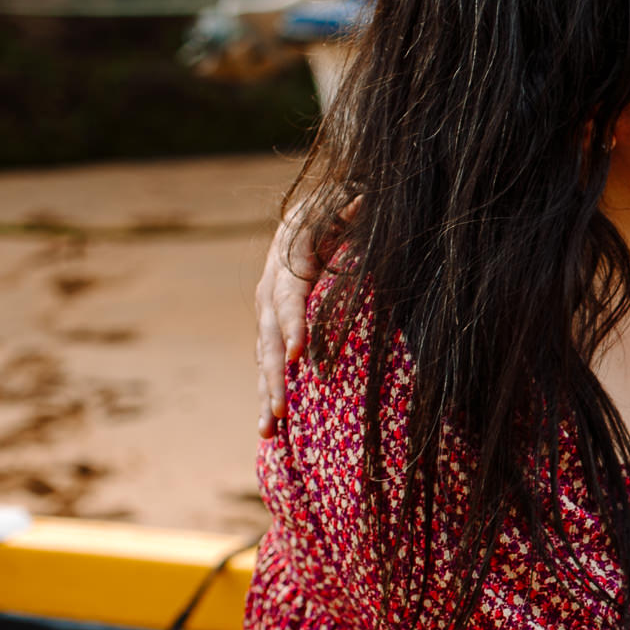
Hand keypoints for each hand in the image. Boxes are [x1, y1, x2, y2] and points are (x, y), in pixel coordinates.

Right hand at [255, 198, 351, 435]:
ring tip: (267, 431)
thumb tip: (364, 198)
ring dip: (265, 395)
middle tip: (279, 412)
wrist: (303, 221)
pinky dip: (267, 396)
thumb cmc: (330, 216)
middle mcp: (271, 294)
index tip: (301, 355)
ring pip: (264, 360)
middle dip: (275, 377)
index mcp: (288, 265)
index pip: (289, 300)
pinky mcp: (272, 333)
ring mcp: (267, 316)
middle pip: (270, 340)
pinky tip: (268, 431)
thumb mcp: (338, 207)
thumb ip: (350, 211)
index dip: (293, 326)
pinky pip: (267, 367)